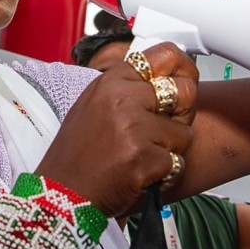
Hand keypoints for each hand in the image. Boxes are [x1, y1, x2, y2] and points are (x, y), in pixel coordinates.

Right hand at [38, 42, 196, 216]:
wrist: (64, 193)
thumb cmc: (78, 154)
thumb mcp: (95, 105)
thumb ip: (128, 89)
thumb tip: (163, 78)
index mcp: (112, 82)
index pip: (165, 56)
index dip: (182, 69)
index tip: (184, 79)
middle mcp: (123, 99)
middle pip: (185, 91)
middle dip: (184, 113)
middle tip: (169, 128)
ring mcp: (134, 128)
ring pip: (184, 133)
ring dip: (170, 150)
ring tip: (143, 157)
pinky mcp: (143, 159)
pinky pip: (176, 162)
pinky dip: (164, 173)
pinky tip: (141, 174)